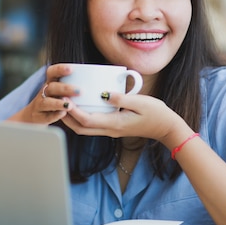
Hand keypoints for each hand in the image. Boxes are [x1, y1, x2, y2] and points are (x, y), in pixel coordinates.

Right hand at [8, 63, 79, 124]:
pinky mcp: (39, 116)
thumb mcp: (59, 91)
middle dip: (65, 88)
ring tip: (69, 106)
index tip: (71, 69)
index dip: (60, 69)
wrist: (33, 116)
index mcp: (50, 83)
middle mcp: (44, 92)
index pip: (52, 72)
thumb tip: (96, 82)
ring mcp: (40, 104)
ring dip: (58, 103)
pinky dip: (54, 115)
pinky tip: (62, 114)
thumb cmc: (52, 101)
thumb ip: (71, 87)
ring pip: (47, 102)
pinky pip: (46, 116)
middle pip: (52, 87)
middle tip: (80, 91)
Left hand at [61, 91, 186, 145]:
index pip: (87, 120)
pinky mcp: (113, 128)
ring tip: (65, 104)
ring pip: (85, 129)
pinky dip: (82, 118)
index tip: (65, 99)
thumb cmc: (156, 113)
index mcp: (115, 124)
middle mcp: (110, 130)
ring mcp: (111, 130)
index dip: (73, 111)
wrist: (166, 128)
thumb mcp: (140, 102)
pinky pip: (93, 126)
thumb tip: (104, 94)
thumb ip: (121, 98)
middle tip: (59, 102)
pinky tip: (81, 107)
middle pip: (81, 129)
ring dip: (73, 120)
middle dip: (67, 118)